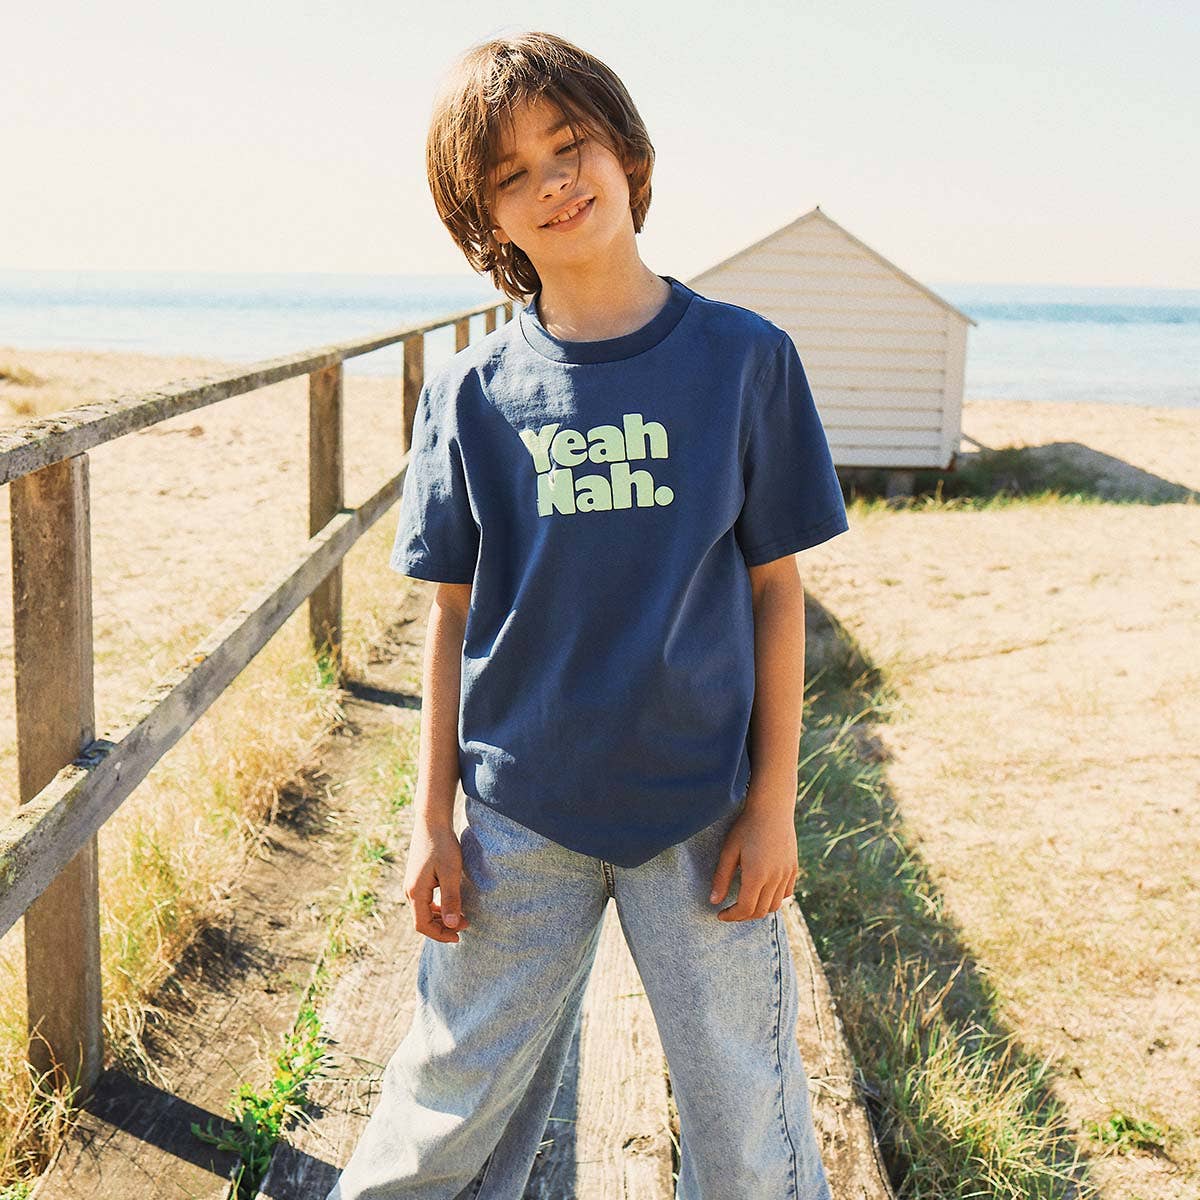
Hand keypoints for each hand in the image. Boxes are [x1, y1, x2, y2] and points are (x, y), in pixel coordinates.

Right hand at [404, 820, 471, 942]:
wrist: (431, 822)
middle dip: (442, 927)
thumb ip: (451, 899)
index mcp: (415, 892)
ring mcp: (411, 884)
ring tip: (461, 917)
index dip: (440, 935)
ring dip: (440, 918)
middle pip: (421, 920)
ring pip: (422, 911)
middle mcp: (409, 890)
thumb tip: (452, 925)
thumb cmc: (442, 845)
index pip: (423, 925)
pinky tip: (450, 905)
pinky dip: (436, 908)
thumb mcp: (451, 873)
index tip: (459, 936)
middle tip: (466, 926)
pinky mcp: (416, 878)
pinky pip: (424, 901)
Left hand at [709, 791, 798, 921]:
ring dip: (759, 909)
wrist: (772, 808)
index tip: (720, 914)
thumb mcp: (729, 850)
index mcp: (756, 875)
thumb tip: (714, 901)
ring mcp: (786, 874)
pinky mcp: (793, 869)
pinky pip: (786, 893)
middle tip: (730, 911)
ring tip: (745, 903)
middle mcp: (774, 878)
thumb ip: (721, 877)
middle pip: (760, 911)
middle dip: (743, 916)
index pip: (745, 908)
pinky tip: (763, 891)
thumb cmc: (746, 826)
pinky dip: (774, 899)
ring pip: (775, 905)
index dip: (731, 916)